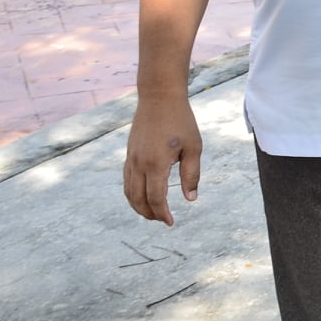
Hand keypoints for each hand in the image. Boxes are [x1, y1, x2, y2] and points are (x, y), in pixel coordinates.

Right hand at [123, 92, 201, 225]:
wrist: (159, 97)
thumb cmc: (181, 121)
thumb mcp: (194, 147)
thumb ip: (191, 174)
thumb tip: (190, 199)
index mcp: (156, 164)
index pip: (155, 198)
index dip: (162, 213)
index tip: (170, 222)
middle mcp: (139, 164)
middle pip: (138, 200)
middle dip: (149, 214)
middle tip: (162, 220)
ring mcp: (131, 159)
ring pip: (129, 192)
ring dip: (138, 206)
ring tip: (152, 212)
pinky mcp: (129, 154)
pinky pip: (127, 180)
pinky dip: (132, 193)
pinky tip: (142, 195)